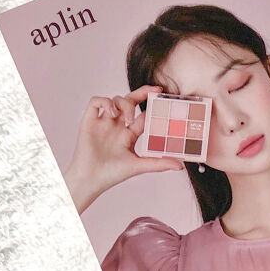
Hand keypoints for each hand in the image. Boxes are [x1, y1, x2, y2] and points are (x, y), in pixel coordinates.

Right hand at [63, 85, 184, 213]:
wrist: (91, 179)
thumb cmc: (112, 174)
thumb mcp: (139, 166)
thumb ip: (159, 163)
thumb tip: (181, 165)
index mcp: (130, 134)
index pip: (143, 115)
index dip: (153, 107)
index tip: (164, 101)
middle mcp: (118, 126)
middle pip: (131, 102)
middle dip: (142, 93)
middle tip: (155, 90)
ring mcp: (104, 122)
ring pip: (116, 100)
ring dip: (125, 104)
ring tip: (128, 119)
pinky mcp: (89, 122)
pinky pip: (96, 102)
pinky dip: (105, 102)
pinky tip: (112, 113)